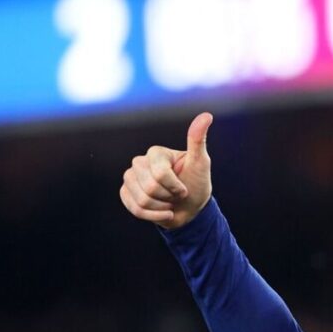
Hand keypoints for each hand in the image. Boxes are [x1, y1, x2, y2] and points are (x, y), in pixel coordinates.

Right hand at [120, 112, 212, 229]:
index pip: (160, 174)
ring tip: (169, 203)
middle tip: (176, 195)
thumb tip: (207, 115)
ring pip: (142, 200)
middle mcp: (140, 162)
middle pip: (150, 188)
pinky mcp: (125, 193)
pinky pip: (134, 208)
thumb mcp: (201, 163)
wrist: (190, 208)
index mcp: (156, 152)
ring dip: (161, 208)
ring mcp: (130, 177)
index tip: (185, 188)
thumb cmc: (196, 184)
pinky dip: (152, 216)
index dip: (176, 187)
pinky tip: (162, 212)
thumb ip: (198, 140)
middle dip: (168, 197)